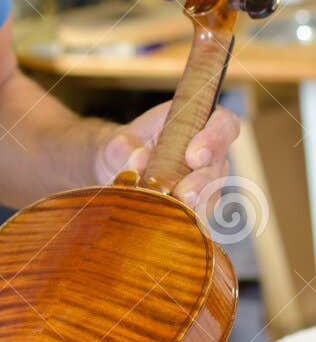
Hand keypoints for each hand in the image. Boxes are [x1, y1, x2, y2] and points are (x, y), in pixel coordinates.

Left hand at [93, 102, 241, 215]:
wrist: (119, 171)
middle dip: (204, 180)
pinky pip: (204, 211)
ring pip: (215, 190)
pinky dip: (191, 217)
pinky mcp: (201, 200)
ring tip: (179, 208)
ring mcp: (209, 176)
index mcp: (197, 121)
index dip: (215, 138)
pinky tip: (177, 221)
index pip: (223, 123)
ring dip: (199, 202)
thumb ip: (125, 148)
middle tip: (185, 192)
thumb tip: (138, 159)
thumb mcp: (118, 143)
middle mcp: (210, 149)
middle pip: (220, 163)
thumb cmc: (126, 148)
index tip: (194, 156)